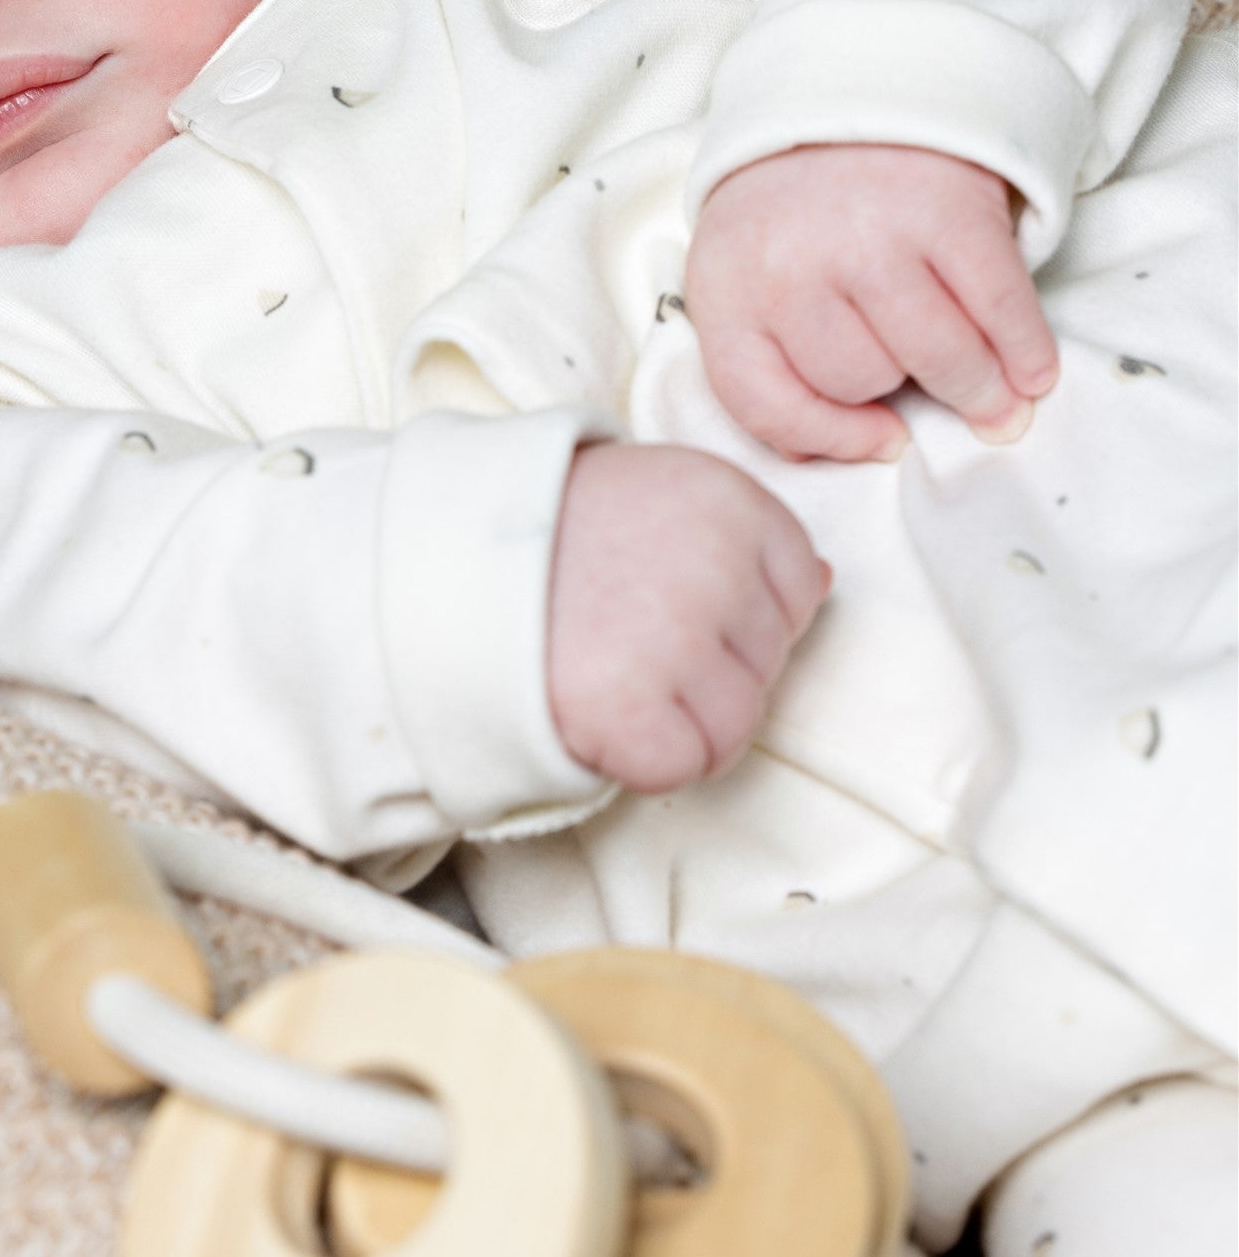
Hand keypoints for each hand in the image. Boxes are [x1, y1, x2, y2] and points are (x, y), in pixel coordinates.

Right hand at [546, 441, 829, 793]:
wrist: (434, 559)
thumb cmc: (546, 529)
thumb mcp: (654, 491)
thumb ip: (738, 534)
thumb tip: (822, 585)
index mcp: (728, 500)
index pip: (799, 590)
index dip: (738, 613)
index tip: (670, 601)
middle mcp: (713, 565)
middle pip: (768, 665)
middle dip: (706, 671)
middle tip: (623, 636)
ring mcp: (674, 639)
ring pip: (734, 727)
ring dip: (676, 722)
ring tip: (607, 673)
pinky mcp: (628, 707)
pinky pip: (681, 764)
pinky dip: (640, 758)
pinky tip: (595, 711)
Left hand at [686, 143, 1058, 463]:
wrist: (856, 87)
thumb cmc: (800, 206)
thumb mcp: (748, 270)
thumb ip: (769, 356)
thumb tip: (829, 450)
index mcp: (726, 284)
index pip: (764, 403)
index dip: (827, 439)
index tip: (881, 442)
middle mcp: (791, 262)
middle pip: (858, 381)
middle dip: (894, 383)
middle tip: (915, 359)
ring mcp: (871, 236)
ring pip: (931, 360)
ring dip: (974, 387)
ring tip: (992, 396)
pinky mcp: (948, 212)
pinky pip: (998, 312)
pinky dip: (1024, 354)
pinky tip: (1032, 374)